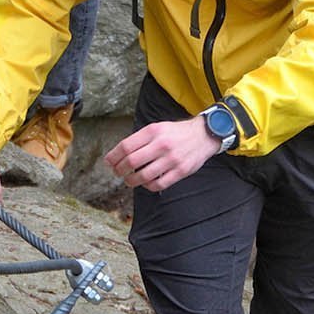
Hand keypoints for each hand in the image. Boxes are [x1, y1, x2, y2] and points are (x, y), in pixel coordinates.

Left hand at [104, 118, 220, 192]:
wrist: (204, 135)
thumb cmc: (176, 133)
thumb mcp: (157, 128)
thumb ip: (140, 139)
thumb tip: (119, 154)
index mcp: (153, 131)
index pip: (126, 146)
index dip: (114, 156)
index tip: (109, 162)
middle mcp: (162, 144)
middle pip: (132, 161)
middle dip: (120, 170)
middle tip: (117, 172)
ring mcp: (172, 159)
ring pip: (143, 175)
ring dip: (131, 181)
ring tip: (129, 180)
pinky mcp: (181, 171)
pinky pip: (158, 184)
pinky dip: (148, 186)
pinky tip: (145, 183)